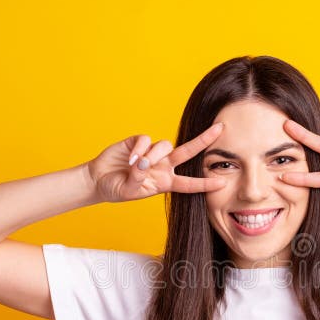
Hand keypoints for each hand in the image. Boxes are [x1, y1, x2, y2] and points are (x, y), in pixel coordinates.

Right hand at [86, 123, 227, 202]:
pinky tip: (129, 158)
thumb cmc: (115, 188)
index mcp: (165, 182)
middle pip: (188, 152)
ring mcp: (152, 153)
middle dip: (204, 140)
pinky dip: (139, 148)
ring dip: (153, 155)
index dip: (205, 184)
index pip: (189, 184)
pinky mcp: (138, 142)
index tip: (222, 183)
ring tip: (136, 164)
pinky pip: (146, 140)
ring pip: (165, 146)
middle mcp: (163, 166)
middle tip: (220, 129)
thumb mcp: (128, 191)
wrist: (98, 180)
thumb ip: (138, 179)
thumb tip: (143, 162)